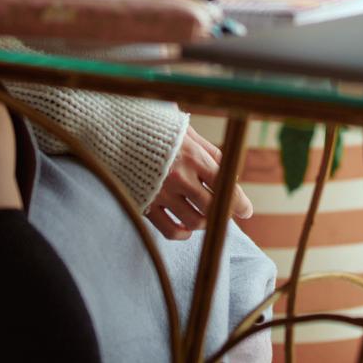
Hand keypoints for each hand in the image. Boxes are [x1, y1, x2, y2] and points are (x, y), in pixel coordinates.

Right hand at [148, 124, 253, 239]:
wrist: (116, 131)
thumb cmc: (158, 129)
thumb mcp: (188, 132)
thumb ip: (210, 153)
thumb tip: (231, 175)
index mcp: (193, 156)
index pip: (224, 185)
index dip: (239, 202)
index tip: (246, 211)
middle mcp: (179, 177)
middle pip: (212, 207)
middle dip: (224, 214)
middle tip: (226, 214)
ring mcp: (161, 193)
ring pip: (194, 222)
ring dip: (205, 223)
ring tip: (205, 217)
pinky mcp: (145, 205)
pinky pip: (170, 230)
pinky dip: (183, 233)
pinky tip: (185, 226)